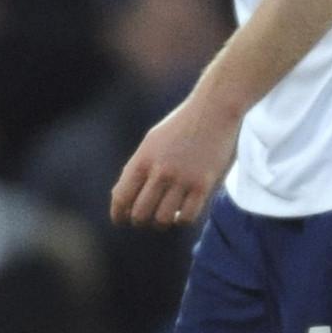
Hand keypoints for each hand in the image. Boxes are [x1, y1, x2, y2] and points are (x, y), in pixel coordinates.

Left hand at [113, 88, 241, 226]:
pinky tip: (182, 212)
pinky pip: (187, 217)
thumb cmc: (181, 127)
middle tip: (146, 219)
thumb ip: (137, 168)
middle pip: (140, 214)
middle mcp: (160, 171)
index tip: (122, 221)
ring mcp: (183, 179)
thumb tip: (121, 198)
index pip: (121, 198)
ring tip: (166, 216)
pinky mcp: (204, 185)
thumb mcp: (151, 143)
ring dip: (162, 222)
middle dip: (140, 221)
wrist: (213, 110)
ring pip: (163, 219)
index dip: (118, 215)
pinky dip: (181, 220)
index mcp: (142, 160)